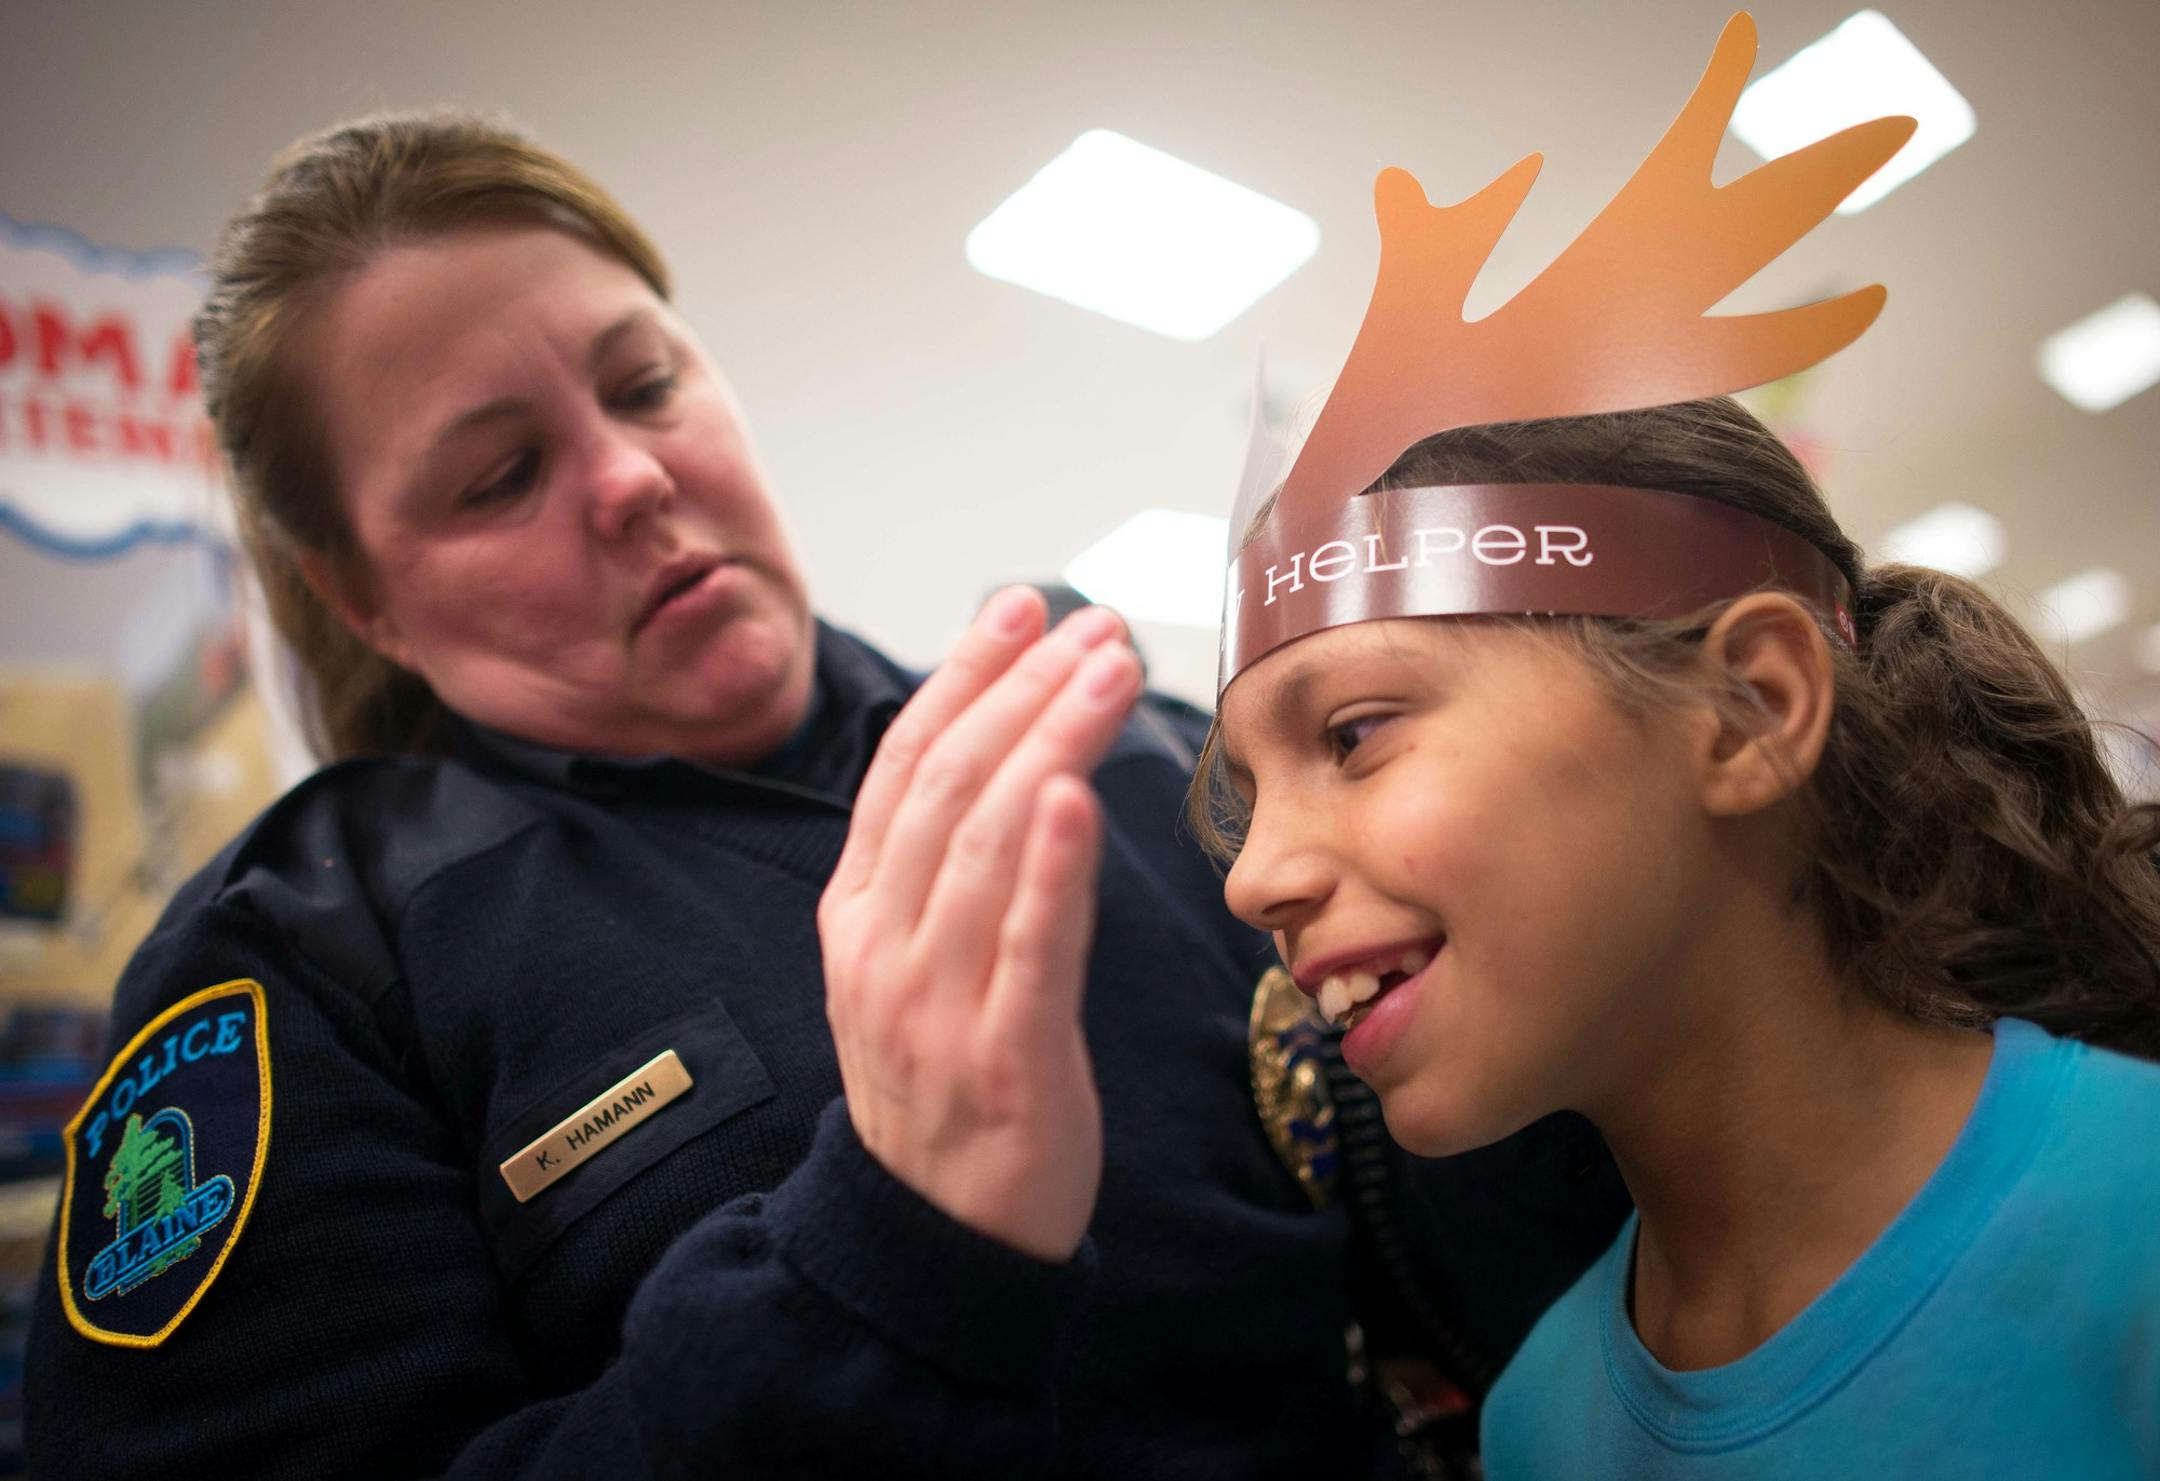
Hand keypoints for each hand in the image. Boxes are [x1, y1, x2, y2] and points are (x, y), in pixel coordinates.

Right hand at [818, 588, 1140, 1260]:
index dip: (963, 676)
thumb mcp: (916, 966)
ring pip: (987, 842)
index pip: (906, 765)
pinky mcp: (1002, 1055)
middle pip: (949, 785)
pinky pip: (1024, 945)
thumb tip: (1022, 760)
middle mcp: (884, 945)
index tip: (1020, 608)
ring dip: (1050, 740)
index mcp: (860, 913)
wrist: (938, 1236)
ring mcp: (934, 1001)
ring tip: (1108, 669)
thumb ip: (951, 872)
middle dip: (1022, 688)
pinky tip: (1081, 792)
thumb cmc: (949, 1085)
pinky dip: (1050, 864)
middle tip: (1094, 626)